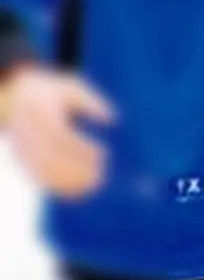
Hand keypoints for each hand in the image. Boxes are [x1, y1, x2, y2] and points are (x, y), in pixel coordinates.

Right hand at [1, 66, 114, 198]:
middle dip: (76, 169)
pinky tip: (78, 192)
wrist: (15, 95)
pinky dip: (57, 186)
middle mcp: (27, 132)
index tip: (103, 154)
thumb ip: (92, 102)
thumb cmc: (51, 92)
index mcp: (40, 113)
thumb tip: (112, 119)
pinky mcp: (20, 158)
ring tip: (94, 185)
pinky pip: (37, 176)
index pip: (60, 136)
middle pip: (50, 157)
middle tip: (101, 175)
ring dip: (68, 181)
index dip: (81, 149)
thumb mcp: (71, 87)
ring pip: (42, 170)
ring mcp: (21, 147)